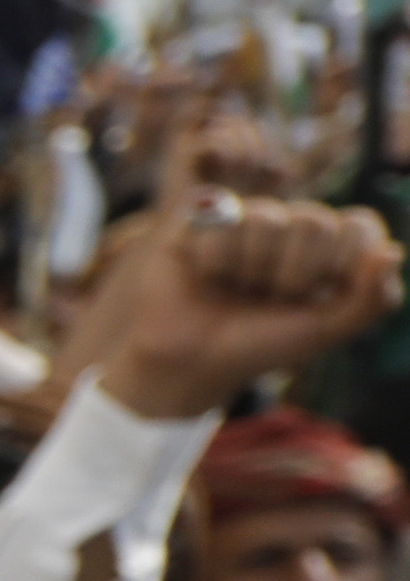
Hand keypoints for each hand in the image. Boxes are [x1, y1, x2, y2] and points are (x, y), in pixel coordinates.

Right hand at [96, 194, 407, 422]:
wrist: (191, 362)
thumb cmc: (261, 345)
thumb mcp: (325, 332)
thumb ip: (371, 300)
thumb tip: (392, 252)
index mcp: (329, 249)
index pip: (359, 227)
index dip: (341, 264)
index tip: (319, 296)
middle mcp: (291, 227)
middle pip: (314, 221)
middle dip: (293, 273)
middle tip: (269, 298)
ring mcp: (245, 219)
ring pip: (266, 219)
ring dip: (250, 269)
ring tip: (234, 288)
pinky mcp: (200, 219)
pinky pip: (220, 223)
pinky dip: (213, 262)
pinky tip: (206, 276)